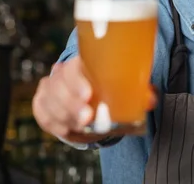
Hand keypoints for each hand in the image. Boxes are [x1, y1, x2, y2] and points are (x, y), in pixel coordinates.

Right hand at [32, 56, 157, 143]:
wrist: (86, 95)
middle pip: (59, 85)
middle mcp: (61, 73)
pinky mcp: (42, 103)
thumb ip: (136, 91)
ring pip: (49, 101)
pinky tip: (66, 129)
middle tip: (87, 118)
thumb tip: (151, 99)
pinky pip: (42, 114)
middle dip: (72, 104)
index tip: (89, 95)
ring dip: (65, 116)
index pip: (73, 67)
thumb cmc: (105, 86)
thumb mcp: (121, 86)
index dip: (78, 81)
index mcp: (81, 63)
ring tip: (81, 126)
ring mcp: (49, 88)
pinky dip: (54, 123)